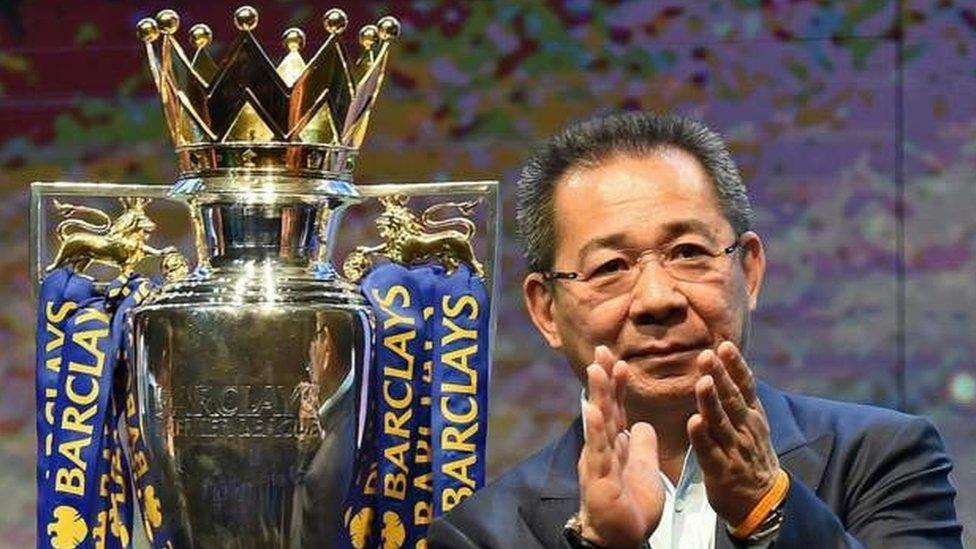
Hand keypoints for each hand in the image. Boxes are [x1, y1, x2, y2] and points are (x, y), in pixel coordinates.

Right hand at [578, 346, 663, 547]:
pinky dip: (596, 431)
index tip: (620, 359)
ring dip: (597, 395)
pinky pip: (598, 451)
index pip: (617, 408)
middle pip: (604, 407)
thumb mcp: (643, 467)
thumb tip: (643, 423)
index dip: (618, 385)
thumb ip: (641, 444)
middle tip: (601, 349)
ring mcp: (598, 461)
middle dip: (603, 378)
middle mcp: (603, 447)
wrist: (621, 536)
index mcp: (615, 444)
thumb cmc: (630, 503)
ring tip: (596, 370)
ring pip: (598, 423)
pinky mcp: (598, 478)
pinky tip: (594, 411)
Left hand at [687, 341, 780, 525]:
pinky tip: (693, 423)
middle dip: (720, 376)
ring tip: (702, 383)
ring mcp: (735, 450)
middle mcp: (746, 429)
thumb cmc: (751, 456)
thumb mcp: (752, 424)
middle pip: (732, 399)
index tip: (725, 345)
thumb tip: (725, 365)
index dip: (736, 366)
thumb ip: (739, 398)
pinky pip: (710, 451)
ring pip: (721, 422)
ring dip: (711, 402)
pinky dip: (702, 437)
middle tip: (707, 355)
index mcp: (753, 416)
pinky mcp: (722, 470)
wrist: (764, 502)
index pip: (746, 386)